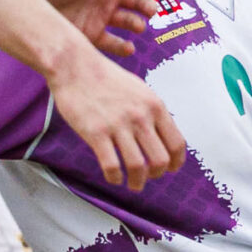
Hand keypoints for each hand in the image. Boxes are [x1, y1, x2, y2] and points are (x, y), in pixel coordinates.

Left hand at [25, 0, 163, 57]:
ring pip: (129, 21)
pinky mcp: (92, 34)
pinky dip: (122, 47)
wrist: (31, 3)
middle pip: (138, 0)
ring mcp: (101, 16)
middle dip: (148, 4)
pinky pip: (112, 42)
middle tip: (151, 10)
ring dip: (137, 24)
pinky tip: (129, 47)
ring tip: (139, 26)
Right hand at [49, 44, 183, 190]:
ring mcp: (118, 126)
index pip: (176, 143)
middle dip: (157, 174)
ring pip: (137, 166)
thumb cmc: (105, 77)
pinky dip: (115, 177)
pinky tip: (113, 177)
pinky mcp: (96, 134)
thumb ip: (151, 110)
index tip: (170, 169)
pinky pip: (111, 165)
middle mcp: (140, 117)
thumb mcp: (139, 89)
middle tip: (149, 178)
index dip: (176, 162)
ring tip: (133, 185)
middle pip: (160, 159)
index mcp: (154, 106)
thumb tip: (160, 133)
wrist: (75, 67)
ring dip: (137, 182)